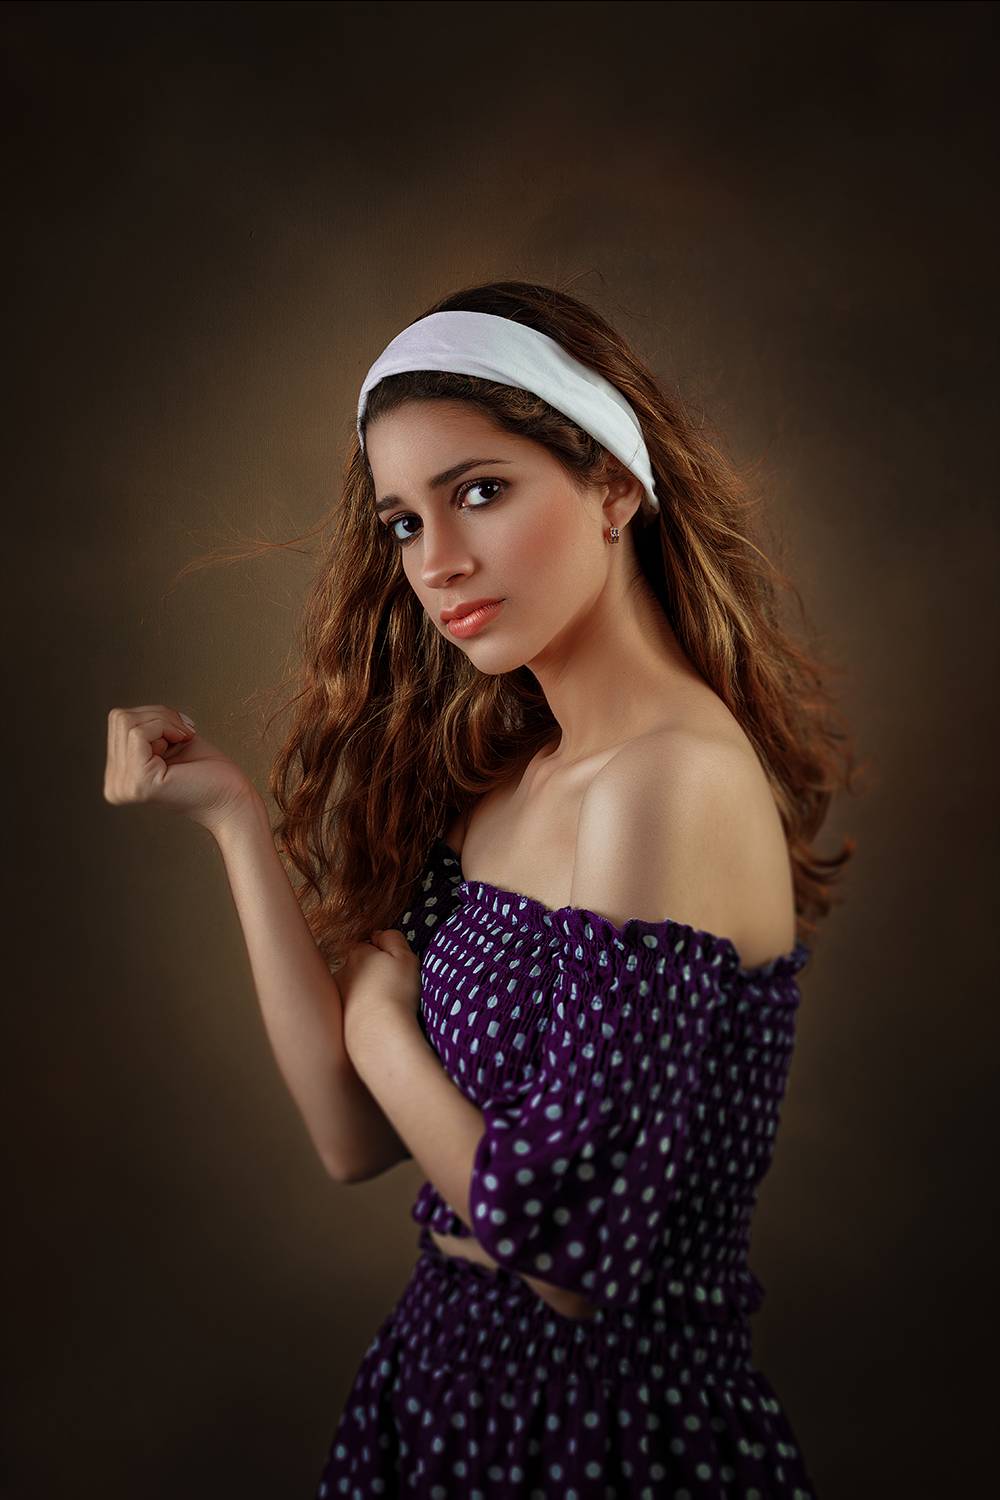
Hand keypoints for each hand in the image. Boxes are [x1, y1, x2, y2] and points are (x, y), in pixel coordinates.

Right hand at [103, 704, 256, 832]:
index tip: (180, 732)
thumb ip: (140, 730)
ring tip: (183, 740)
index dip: (154, 716)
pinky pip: (138, 733)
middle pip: (120, 719)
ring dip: (165, 721)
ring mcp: (124, 786)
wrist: (232, 799)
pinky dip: (166, 726)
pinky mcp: (138, 782)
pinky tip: (184, 741)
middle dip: (159, 716)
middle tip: (184, 734)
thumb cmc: (208, 772)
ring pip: (127, 722)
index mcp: (120, 777)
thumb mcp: (166, 742)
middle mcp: (116, 786)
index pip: (118, 722)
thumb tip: (120, 715)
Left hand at [338, 928, 421, 1061]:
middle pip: (358, 968)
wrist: (378, 1035)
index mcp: (358, 954)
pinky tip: (373, 1021)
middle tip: (392, 990)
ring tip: (384, 1009)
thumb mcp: (405, 958)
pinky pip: (350, 1010)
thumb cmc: (395, 994)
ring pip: (353, 990)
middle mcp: (342, 972)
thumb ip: (393, 939)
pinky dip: (358, 1013)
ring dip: (363, 995)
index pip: (368, 947)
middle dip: (371, 975)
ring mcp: (337, 996)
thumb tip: (380, 934)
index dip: (384, 956)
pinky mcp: (337, 1019)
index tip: (396, 969)